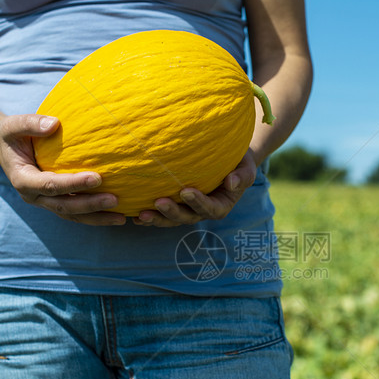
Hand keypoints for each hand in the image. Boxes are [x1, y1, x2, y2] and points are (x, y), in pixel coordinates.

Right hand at [0, 114, 125, 225]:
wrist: (3, 147)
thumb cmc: (11, 134)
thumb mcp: (13, 124)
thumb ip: (31, 123)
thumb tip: (54, 123)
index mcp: (22, 179)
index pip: (50, 185)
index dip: (73, 184)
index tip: (97, 177)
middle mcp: (33, 196)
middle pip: (64, 206)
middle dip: (90, 205)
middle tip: (115, 199)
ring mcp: (44, 202)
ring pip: (72, 215)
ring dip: (97, 217)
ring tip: (122, 217)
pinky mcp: (55, 202)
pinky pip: (76, 213)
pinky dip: (95, 216)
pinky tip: (116, 215)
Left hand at [133, 150, 258, 226]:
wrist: (227, 158)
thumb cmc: (238, 160)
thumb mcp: (246, 166)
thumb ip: (242, 176)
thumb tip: (231, 182)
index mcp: (220, 205)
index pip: (211, 208)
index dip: (198, 202)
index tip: (186, 190)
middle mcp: (202, 211)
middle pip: (187, 217)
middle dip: (172, 212)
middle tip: (158, 202)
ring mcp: (186, 210)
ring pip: (170, 219)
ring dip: (156, 218)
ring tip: (140, 214)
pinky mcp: (174, 205)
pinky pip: (160, 214)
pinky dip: (147, 216)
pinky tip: (132, 214)